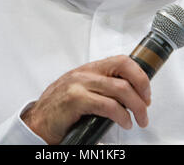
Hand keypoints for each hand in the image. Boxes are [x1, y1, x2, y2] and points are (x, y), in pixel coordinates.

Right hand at [21, 55, 150, 143]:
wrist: (37, 122)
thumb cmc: (61, 109)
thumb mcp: (83, 91)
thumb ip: (102, 88)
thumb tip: (129, 94)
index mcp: (90, 69)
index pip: (121, 60)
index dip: (139, 75)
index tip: (146, 92)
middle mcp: (85, 72)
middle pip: (124, 70)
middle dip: (142, 89)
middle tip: (146, 106)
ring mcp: (79, 84)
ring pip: (120, 88)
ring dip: (136, 106)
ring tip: (138, 120)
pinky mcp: (75, 100)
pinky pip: (107, 105)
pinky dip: (121, 116)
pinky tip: (124, 122)